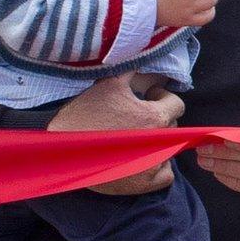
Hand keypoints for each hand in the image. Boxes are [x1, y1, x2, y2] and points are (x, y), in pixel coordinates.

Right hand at [49, 73, 183, 194]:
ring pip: (169, 150)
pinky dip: (159, 167)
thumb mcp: (110, 83)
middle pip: (172, 127)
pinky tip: (143, 158)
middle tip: (138, 117)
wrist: (62, 147)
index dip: (162, 98)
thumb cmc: (85, 113)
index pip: (177, 104)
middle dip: (159, 119)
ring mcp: (153, 165)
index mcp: (155, 116)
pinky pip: (166, 175)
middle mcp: (159, 142)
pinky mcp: (144, 184)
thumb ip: (134, 70)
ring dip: (158, 142)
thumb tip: (150, 57)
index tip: (149, 97)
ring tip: (137, 137)